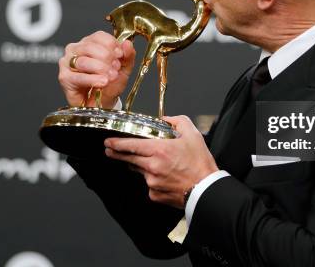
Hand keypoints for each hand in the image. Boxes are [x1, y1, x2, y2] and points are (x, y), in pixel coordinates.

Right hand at [58, 31, 135, 106]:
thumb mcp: (124, 69)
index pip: (99, 36)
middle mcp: (76, 49)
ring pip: (84, 61)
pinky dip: (93, 80)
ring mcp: (67, 63)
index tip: (120, 56)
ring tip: (110, 77)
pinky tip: (102, 82)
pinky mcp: (64, 77)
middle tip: (115, 69)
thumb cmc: (109, 85)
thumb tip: (127, 44)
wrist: (102, 104)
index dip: (112, 45)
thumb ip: (128, 56)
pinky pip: (78, 77)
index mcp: (90, 43)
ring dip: (100, 69)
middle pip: (90, 47)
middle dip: (106, 58)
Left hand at [104, 115, 218, 208]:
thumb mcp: (193, 135)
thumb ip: (178, 121)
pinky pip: (149, 184)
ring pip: (140, 171)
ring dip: (141, 166)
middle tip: (111, 151)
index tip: (108, 142)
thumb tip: (167, 119)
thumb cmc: (200, 164)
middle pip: (129, 159)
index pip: (131, 145)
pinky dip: (153, 179)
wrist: (206, 189)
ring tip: (154, 163)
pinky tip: (165, 177)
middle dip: (118, 154)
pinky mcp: (155, 194)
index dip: (116, 144)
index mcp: (159, 150)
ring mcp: (152, 182)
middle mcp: (152, 167)